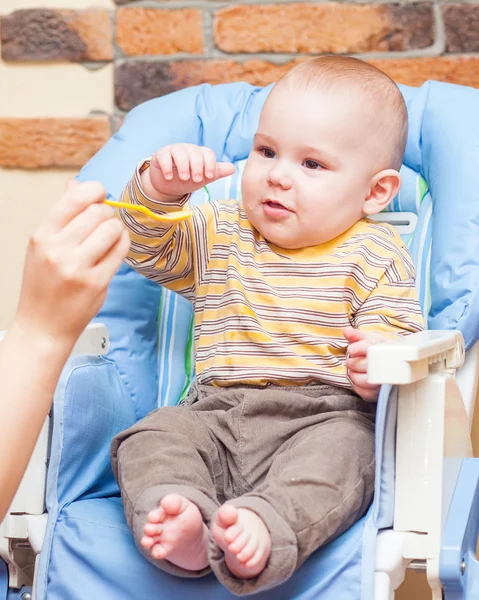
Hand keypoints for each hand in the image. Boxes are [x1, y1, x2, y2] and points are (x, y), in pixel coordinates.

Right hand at [14, 179, 129, 349]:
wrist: (43, 327)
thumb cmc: (43, 285)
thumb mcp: (43, 246)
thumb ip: (62, 216)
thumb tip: (76, 184)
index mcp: (42, 236)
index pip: (75, 198)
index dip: (95, 190)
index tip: (100, 195)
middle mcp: (58, 250)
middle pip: (98, 212)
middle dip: (107, 214)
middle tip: (103, 224)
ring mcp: (78, 267)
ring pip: (113, 229)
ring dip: (117, 229)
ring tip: (110, 238)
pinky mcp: (97, 283)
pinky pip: (121, 250)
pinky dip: (123, 244)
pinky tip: (116, 248)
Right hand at [144, 144, 234, 200]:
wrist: (168, 185)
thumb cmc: (188, 179)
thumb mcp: (204, 178)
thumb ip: (216, 172)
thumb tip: (233, 168)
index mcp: (200, 154)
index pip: (208, 153)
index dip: (210, 164)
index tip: (210, 177)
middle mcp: (188, 149)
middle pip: (194, 152)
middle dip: (197, 166)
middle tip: (196, 180)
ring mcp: (174, 150)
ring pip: (180, 152)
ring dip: (183, 166)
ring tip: (184, 178)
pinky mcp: (161, 154)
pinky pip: (165, 156)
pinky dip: (167, 167)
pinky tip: (169, 177)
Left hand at [343, 326, 387, 400]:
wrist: (387, 362)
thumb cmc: (375, 349)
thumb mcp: (366, 339)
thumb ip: (356, 336)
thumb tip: (346, 330)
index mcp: (383, 347)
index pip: (372, 347)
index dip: (360, 348)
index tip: (351, 350)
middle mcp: (387, 363)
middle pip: (367, 365)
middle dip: (354, 363)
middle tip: (351, 361)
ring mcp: (385, 380)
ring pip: (366, 380)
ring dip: (355, 375)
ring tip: (354, 370)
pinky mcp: (380, 392)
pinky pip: (366, 392)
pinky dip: (358, 386)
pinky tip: (359, 379)